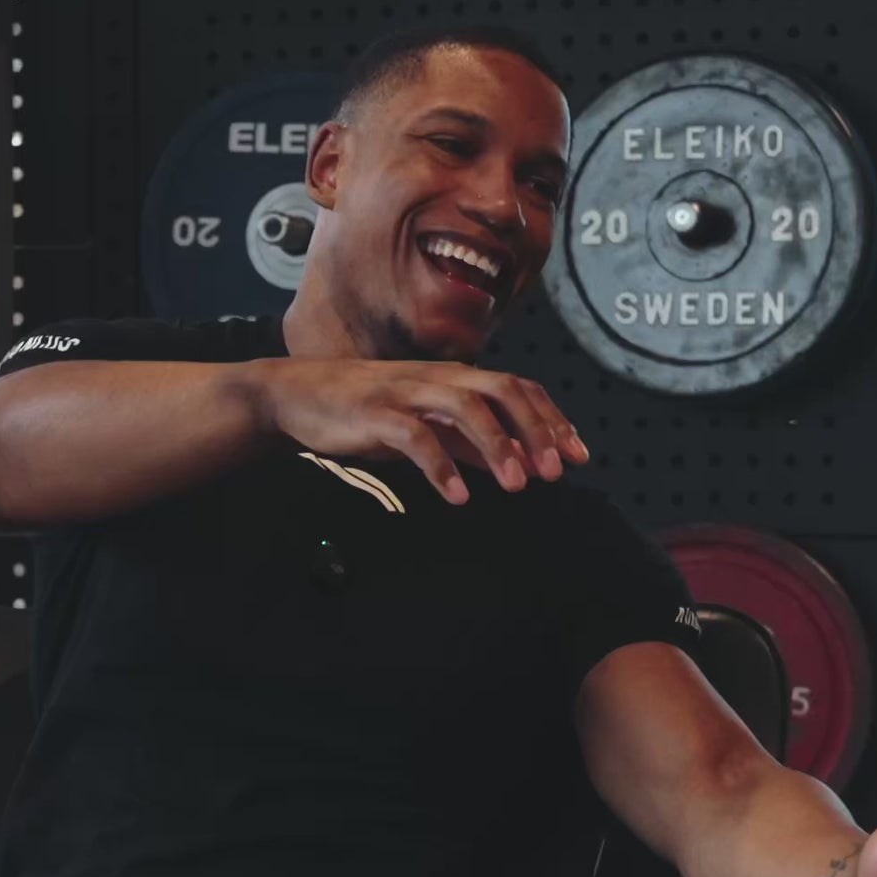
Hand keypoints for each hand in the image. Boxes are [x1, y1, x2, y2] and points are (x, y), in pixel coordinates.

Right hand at [256, 356, 587, 503]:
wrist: (297, 396)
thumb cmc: (364, 411)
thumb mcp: (425, 423)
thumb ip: (466, 441)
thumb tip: (511, 462)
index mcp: (454, 378)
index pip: (518, 389)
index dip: (551, 419)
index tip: (578, 455)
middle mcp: (438, 379)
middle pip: (502, 391)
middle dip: (535, 429)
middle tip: (556, 471)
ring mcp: (407, 393)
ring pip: (466, 408)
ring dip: (497, 447)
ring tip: (517, 486)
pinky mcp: (376, 415)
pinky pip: (416, 438)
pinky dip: (440, 468)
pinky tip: (458, 498)